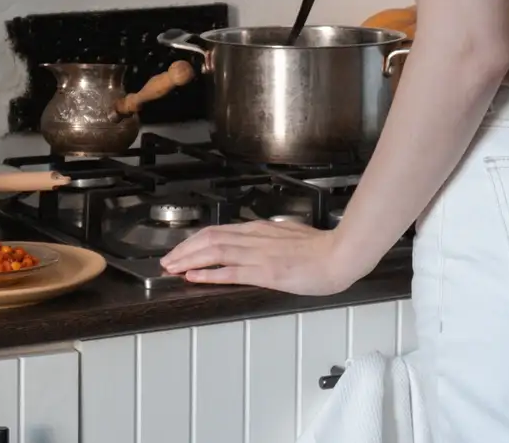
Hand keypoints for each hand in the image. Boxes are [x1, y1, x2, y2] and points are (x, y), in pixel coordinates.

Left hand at [160, 220, 368, 295]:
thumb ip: (272, 237)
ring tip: (172, 268)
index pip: (218, 231)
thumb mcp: (291, 235)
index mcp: (260, 230)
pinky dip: (208, 274)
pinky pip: (230, 271)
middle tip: (167, 260)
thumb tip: (262, 239)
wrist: (340, 254)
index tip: (181, 249)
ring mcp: (258, 254)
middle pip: (209, 238)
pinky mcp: (265, 272)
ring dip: (189, 260)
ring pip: (214, 251)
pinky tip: (194, 277)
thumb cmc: (322, 248)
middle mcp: (255, 238)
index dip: (195, 240)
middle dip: (184, 249)